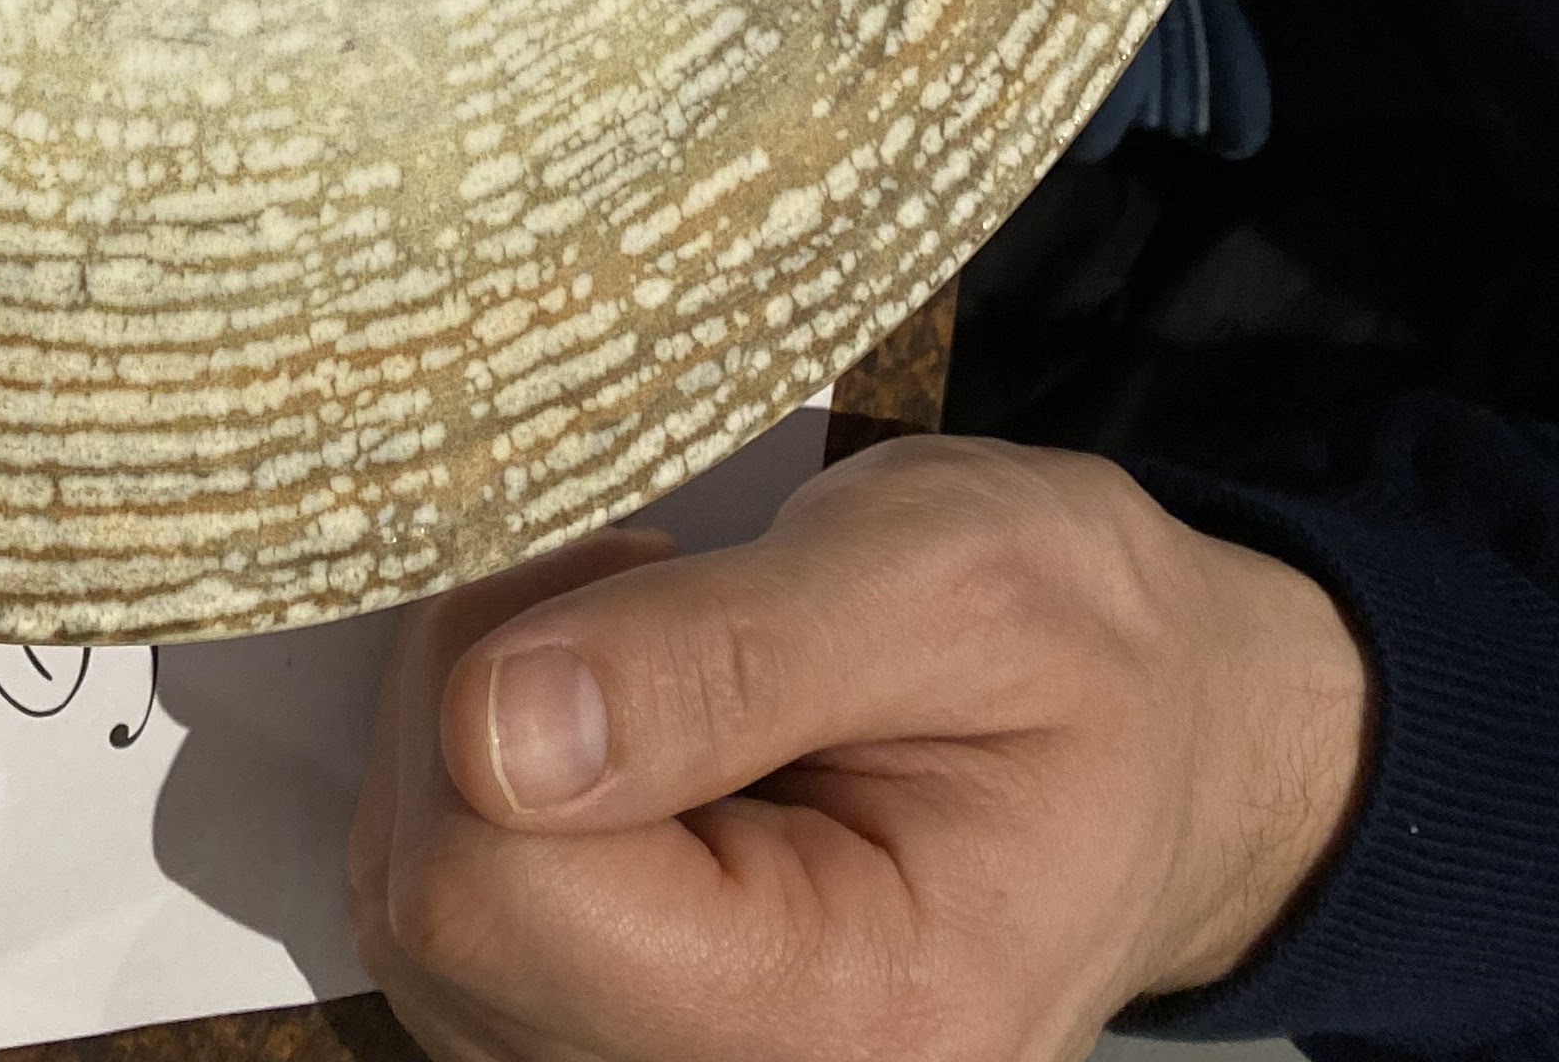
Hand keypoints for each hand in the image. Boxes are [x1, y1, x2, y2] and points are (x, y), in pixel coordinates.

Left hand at [349, 433, 1373, 1061]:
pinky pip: (462, 932)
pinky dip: (489, 797)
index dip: (500, 691)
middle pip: (440, 916)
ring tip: (649, 655)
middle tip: (645, 593)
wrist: (1167, 739)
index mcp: (859, 1021)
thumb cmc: (1082, 646)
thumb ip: (720, 657)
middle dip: (479, 702)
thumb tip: (499, 727)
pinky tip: (617, 727)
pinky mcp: (629, 1045)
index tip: (638, 575)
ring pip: (422, 920)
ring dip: (476, 742)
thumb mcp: (943, 578)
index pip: (504, 893)